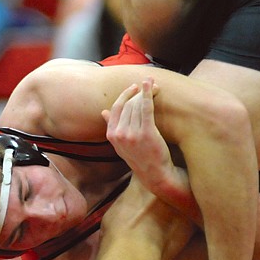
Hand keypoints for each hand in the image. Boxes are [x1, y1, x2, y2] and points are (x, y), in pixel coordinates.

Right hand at [103, 78, 197, 216]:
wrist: (155, 174)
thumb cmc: (140, 158)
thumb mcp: (121, 145)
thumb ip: (112, 127)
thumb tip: (104, 112)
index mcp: (112, 135)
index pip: (116, 108)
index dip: (125, 95)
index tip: (134, 88)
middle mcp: (120, 134)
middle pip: (128, 105)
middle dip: (138, 93)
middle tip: (149, 86)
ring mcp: (133, 134)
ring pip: (137, 105)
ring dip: (146, 93)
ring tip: (155, 87)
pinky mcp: (147, 133)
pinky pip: (146, 108)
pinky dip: (148, 94)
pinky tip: (151, 85)